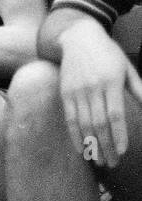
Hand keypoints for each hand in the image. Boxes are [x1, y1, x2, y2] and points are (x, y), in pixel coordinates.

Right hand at [57, 22, 141, 168]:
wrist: (77, 37)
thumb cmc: (108, 53)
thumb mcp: (127, 68)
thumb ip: (138, 89)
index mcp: (111, 82)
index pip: (115, 115)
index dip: (118, 135)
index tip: (123, 151)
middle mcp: (92, 88)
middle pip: (99, 123)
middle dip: (105, 146)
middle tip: (112, 163)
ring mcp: (77, 91)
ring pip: (83, 124)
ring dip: (91, 144)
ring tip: (98, 160)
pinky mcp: (65, 92)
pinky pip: (70, 118)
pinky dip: (75, 134)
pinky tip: (80, 148)